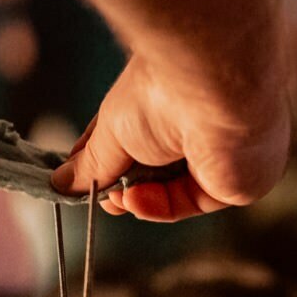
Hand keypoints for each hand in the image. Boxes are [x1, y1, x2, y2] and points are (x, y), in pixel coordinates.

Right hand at [52, 55, 289, 221]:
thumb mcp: (112, 128)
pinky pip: (193, 202)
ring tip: (115, 195)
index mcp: (170, 98)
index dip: (109, 160)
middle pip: (156, 166)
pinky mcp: (235, 181)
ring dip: (138, 196)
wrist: (212, 91)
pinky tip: (135, 199)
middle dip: (123, 184)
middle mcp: (198, 124)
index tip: (79, 177)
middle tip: (97, 195)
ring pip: (174, 189)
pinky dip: (160, 206)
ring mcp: (219, 153)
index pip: (136, 137)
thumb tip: (61, 183)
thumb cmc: (161, 92)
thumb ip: (92, 162)